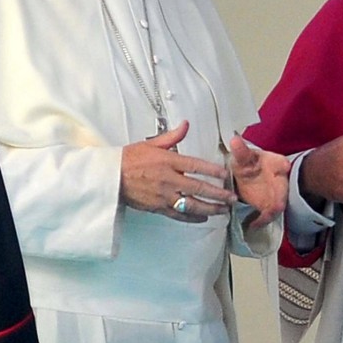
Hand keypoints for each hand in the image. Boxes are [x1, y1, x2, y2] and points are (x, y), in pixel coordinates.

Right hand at [120, 121, 236, 222]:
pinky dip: (192, 218)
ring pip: (191, 205)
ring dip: (210, 208)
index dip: (213, 171)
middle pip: (198, 188)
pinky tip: (203, 218)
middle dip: (218, 194)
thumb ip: (172, 136)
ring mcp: (163, 195)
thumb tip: (186, 124)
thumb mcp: (151, 143)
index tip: (225, 175)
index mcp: (168, 161)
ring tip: (223, 210)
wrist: (110, 177)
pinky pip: (178, 215)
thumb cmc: (129, 159)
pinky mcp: (157, 207)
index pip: (196, 166)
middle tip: (232, 198)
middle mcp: (168, 179)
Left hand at [230, 137, 289, 228]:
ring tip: (258, 222)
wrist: (252, 176)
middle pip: (283, 190)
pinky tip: (251, 226)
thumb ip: (241, 151)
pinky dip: (261, 222)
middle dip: (279, 200)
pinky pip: (267, 216)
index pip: (282, 163)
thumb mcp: (244, 157)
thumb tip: (234, 139)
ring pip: (277, 206)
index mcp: (275, 163)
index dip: (284, 165)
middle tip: (276, 207)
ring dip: (269, 214)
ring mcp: (276, 195)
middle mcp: (279, 180)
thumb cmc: (250, 164)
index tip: (285, 166)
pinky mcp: (268, 206)